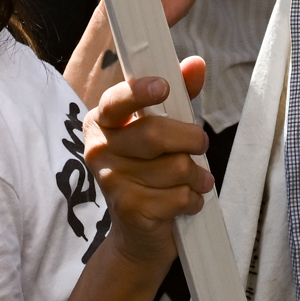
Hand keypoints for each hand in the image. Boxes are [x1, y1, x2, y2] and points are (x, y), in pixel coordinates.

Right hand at [85, 59, 214, 270]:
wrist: (138, 236)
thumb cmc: (152, 173)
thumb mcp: (164, 131)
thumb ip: (180, 96)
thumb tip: (196, 64)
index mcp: (101, 122)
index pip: (117, 101)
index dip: (140, 92)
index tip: (164, 87)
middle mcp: (98, 150)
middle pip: (156, 134)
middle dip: (192, 139)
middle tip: (200, 146)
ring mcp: (111, 182)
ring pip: (175, 166)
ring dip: (197, 175)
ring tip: (194, 181)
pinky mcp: (129, 210)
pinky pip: (178, 196)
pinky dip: (193, 199)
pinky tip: (185, 202)